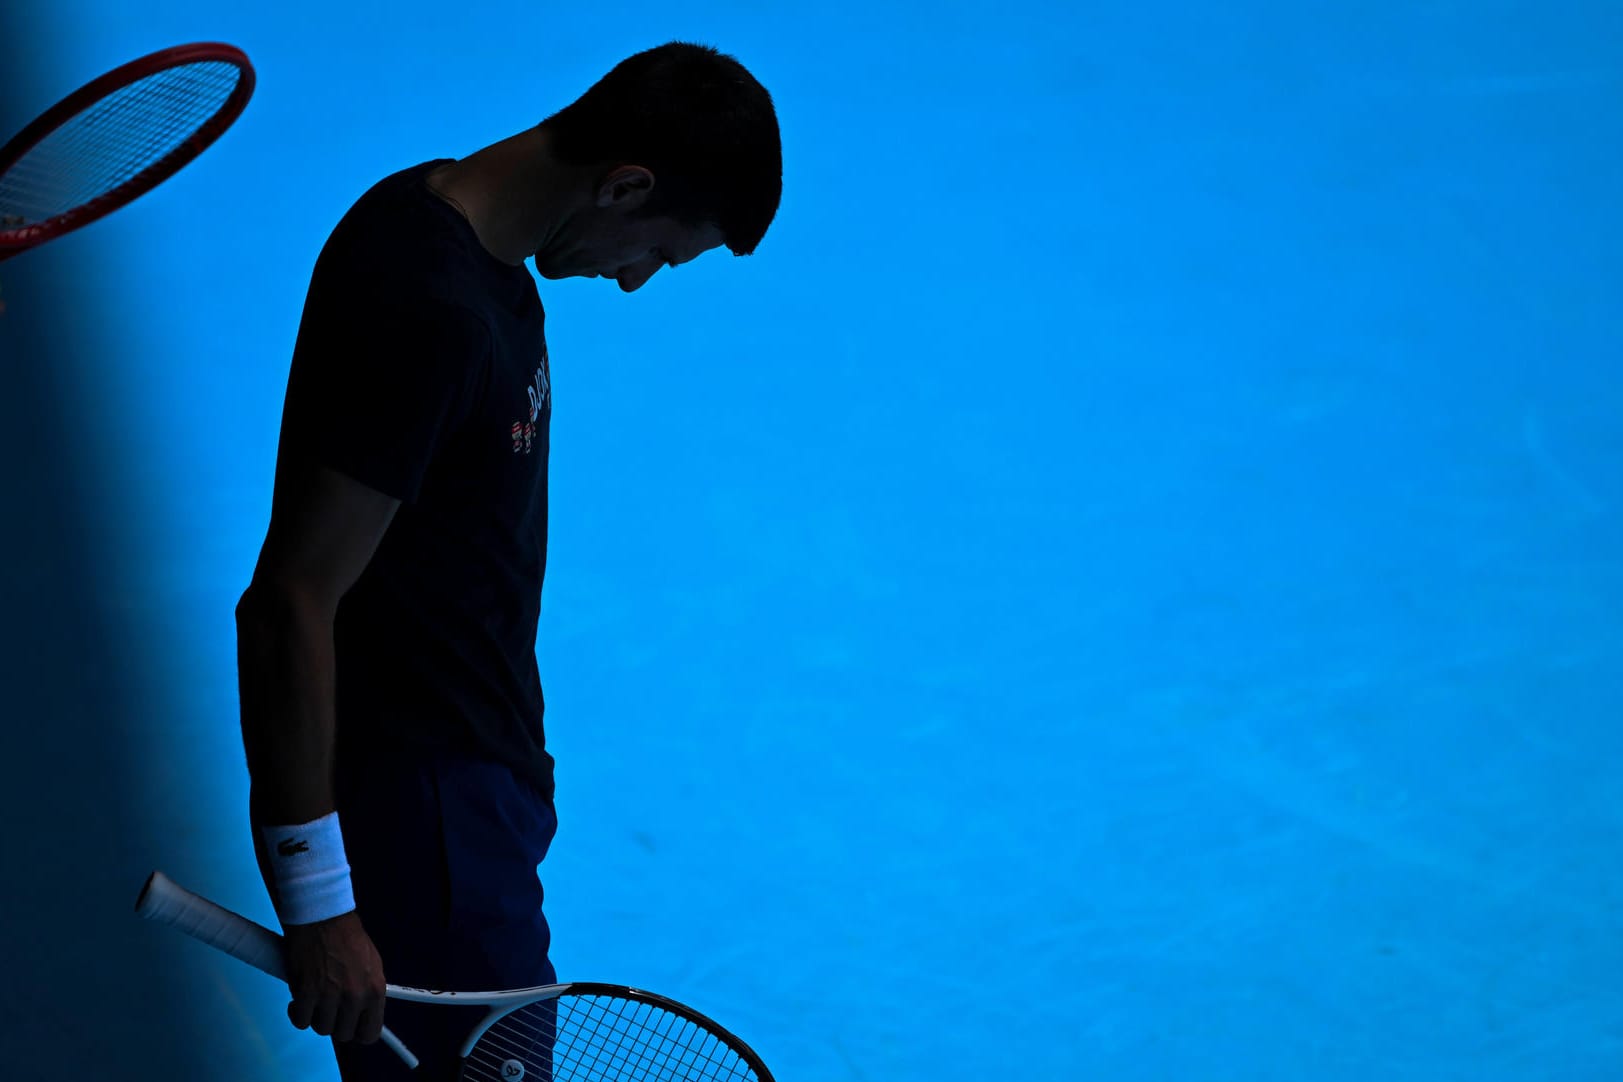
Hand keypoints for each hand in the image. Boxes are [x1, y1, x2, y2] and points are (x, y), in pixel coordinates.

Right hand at [282, 910, 386, 1043]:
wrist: (322, 916)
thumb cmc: (346, 936)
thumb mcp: (370, 964)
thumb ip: (367, 990)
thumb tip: (362, 1011)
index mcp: (375, 990)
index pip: (370, 1032)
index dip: (357, 1033)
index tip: (349, 1027)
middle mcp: (355, 996)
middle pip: (343, 1034)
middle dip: (334, 1023)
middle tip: (327, 1007)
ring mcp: (330, 996)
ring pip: (321, 1029)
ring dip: (315, 1017)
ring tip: (314, 999)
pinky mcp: (306, 993)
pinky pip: (300, 1020)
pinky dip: (297, 1013)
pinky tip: (298, 999)